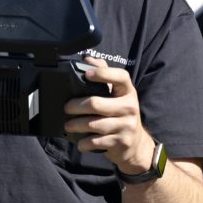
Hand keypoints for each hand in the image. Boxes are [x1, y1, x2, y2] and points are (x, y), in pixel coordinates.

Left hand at [64, 56, 153, 173]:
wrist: (136, 143)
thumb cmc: (121, 114)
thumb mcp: (118, 94)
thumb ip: (105, 74)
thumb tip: (87, 58)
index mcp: (128, 92)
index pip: (120, 77)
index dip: (103, 73)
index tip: (86, 74)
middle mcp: (130, 108)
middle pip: (95, 103)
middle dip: (75, 106)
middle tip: (66, 108)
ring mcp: (126, 126)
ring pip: (92, 124)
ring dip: (75, 125)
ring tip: (68, 125)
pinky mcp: (120, 142)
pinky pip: (95, 142)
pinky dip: (83, 142)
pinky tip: (80, 141)